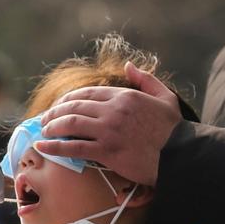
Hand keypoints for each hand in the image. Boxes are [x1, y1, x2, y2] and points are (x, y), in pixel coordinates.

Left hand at [37, 62, 181, 185]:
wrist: (181, 157)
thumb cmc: (174, 131)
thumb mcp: (165, 97)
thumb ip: (145, 79)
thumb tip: (128, 66)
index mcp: (124, 97)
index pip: (87, 93)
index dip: (67, 99)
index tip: (59, 106)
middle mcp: (114, 110)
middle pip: (74, 106)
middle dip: (55, 112)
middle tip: (44, 119)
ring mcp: (109, 131)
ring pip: (70, 124)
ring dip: (52, 127)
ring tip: (43, 131)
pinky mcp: (107, 151)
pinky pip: (74, 147)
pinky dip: (55, 146)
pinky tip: (43, 146)